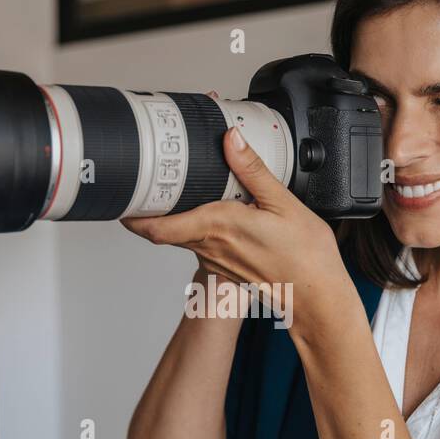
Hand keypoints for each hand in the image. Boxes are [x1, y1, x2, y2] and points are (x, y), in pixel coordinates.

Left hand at [121, 98, 350, 334]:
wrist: (318, 299)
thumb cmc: (306, 257)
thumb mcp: (283, 202)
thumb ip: (252, 170)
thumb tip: (231, 139)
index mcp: (218, 227)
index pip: (156, 226)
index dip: (132, 214)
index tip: (121, 195)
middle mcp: (210, 247)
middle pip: (161, 230)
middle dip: (148, 207)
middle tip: (143, 182)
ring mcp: (216, 260)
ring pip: (180, 236)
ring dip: (173, 217)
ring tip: (176, 189)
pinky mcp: (226, 266)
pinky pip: (200, 243)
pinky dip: (196, 226)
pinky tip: (211, 211)